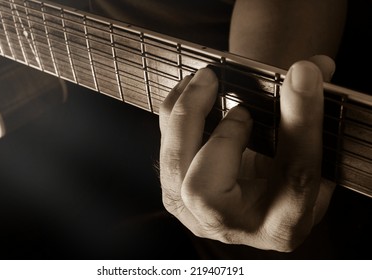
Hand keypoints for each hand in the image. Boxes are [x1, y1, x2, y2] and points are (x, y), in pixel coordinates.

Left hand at [159, 56, 335, 251]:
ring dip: (188, 115)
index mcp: (282, 226)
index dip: (299, 125)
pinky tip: (190, 88)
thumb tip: (311, 68)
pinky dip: (174, 112)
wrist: (257, 194)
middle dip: (221, 136)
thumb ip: (309, 116)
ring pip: (174, 167)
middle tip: (242, 103)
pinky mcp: (175, 191)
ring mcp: (194, 212)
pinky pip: (165, 151)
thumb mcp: (307, 158)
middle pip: (204, 191)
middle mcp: (232, 226)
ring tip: (207, 79)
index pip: (293, 179)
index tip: (301, 77)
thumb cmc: (284, 176)